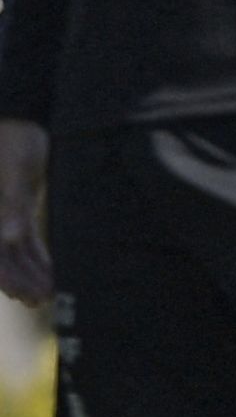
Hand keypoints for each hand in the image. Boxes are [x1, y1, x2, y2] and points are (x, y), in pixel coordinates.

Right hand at [0, 119, 48, 305]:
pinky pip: (25, 238)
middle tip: (40, 299)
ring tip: (47, 293)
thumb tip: (10, 237)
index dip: (4, 275)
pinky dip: (36, 255)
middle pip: (2, 257)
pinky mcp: (18, 209)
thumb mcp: (14, 169)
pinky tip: (50, 270)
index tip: (19, 293)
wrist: (20, 117)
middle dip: (19, 280)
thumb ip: (11, 204)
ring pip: (14, 252)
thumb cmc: (12, 139)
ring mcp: (3, 216)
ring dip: (30, 272)